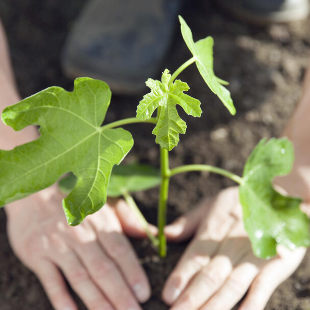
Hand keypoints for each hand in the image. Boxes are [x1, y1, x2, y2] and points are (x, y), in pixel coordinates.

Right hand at [6, 185, 152, 309]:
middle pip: (103, 269)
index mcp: (99, 221)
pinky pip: (51, 281)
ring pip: (80, 278)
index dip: (132, 273)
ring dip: (97, 301)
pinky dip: (61, 299)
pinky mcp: (37, 255)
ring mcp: (57, 245)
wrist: (35, 194)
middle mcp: (80, 234)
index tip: (144, 294)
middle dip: (120, 294)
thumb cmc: (77, 203)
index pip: (119, 250)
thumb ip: (128, 219)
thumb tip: (151, 233)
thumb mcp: (104, 204)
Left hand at [162, 187, 305, 309]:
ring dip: (215, 305)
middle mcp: (231, 245)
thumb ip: (186, 222)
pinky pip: (262, 287)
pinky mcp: (273, 264)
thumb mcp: (210, 205)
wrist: (277, 196)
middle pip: (211, 275)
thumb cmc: (237, 203)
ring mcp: (253, 256)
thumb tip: (161, 233)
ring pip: (232, 285)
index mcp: (213, 229)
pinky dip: (251, 303)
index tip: (167, 296)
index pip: (195, 257)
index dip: (181, 277)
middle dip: (193, 297)